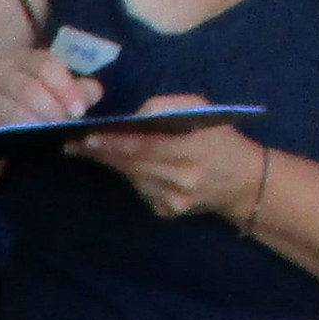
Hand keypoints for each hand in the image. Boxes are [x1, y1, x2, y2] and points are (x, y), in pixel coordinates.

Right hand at [0, 49, 101, 134]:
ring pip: (12, 111)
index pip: (45, 66)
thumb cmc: (33, 94)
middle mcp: (1, 72)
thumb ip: (79, 88)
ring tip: (52, 135)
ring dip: (37, 125)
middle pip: (28, 89)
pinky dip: (18, 136)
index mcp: (24, 58)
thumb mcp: (57, 85)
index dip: (65, 88)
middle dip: (52, 110)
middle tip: (66, 125)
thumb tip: (92, 92)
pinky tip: (32, 142)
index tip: (79, 111)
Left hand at [72, 95, 262, 219]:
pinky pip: (140, 190)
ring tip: (86, 149)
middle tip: (73, 143)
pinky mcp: (168, 212)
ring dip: (110, 163)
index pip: (144, 145)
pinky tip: (122, 166)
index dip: (113, 142)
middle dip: (101, 152)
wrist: (245, 181)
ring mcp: (174, 199)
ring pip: (132, 178)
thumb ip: (168, 108)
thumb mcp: (203, 110)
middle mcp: (182, 178)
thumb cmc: (221, 138)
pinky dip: (131, 176)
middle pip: (132, 164)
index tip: (87, 137)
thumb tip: (133, 117)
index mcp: (193, 149)